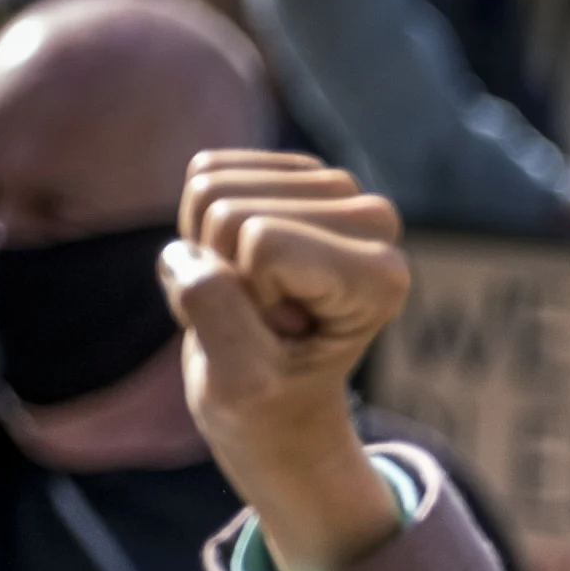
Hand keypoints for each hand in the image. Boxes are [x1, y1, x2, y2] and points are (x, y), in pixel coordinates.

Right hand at [164, 153, 411, 570]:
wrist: (281, 397)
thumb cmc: (268, 400)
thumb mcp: (239, 382)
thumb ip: (216, 314)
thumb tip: (186, 255)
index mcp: (383, 274)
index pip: (262, 242)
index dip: (247, 297)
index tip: (279, 334)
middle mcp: (376, 218)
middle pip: (230, 212)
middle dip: (223, 271)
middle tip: (260, 318)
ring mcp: (337, 188)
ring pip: (211, 188)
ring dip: (210, 250)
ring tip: (252, 298)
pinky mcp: (291, 170)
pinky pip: (203, 173)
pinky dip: (202, 227)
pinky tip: (240, 268)